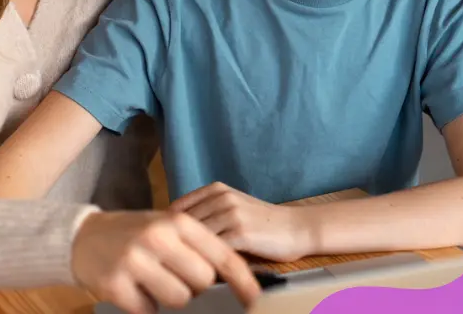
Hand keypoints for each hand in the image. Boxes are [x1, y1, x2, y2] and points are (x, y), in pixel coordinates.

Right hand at [71, 210, 261, 313]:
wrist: (82, 238)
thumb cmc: (134, 234)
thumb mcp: (166, 228)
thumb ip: (197, 247)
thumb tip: (234, 280)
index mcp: (177, 222)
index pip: (222, 255)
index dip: (243, 281)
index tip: (256, 300)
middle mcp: (158, 238)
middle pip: (203, 281)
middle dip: (194, 285)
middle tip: (174, 275)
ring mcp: (135, 261)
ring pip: (179, 299)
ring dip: (169, 297)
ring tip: (152, 281)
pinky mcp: (116, 284)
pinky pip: (149, 310)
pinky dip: (144, 305)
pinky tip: (133, 288)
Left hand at [170, 182, 310, 262]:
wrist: (297, 228)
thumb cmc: (264, 223)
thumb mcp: (233, 206)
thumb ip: (207, 212)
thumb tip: (173, 229)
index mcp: (216, 189)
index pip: (176, 209)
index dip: (167, 229)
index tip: (165, 244)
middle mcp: (221, 198)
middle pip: (182, 224)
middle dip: (174, 242)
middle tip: (170, 260)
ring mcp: (231, 214)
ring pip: (195, 238)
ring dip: (188, 254)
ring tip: (184, 269)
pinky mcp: (240, 233)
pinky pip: (213, 250)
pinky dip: (205, 261)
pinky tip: (203, 272)